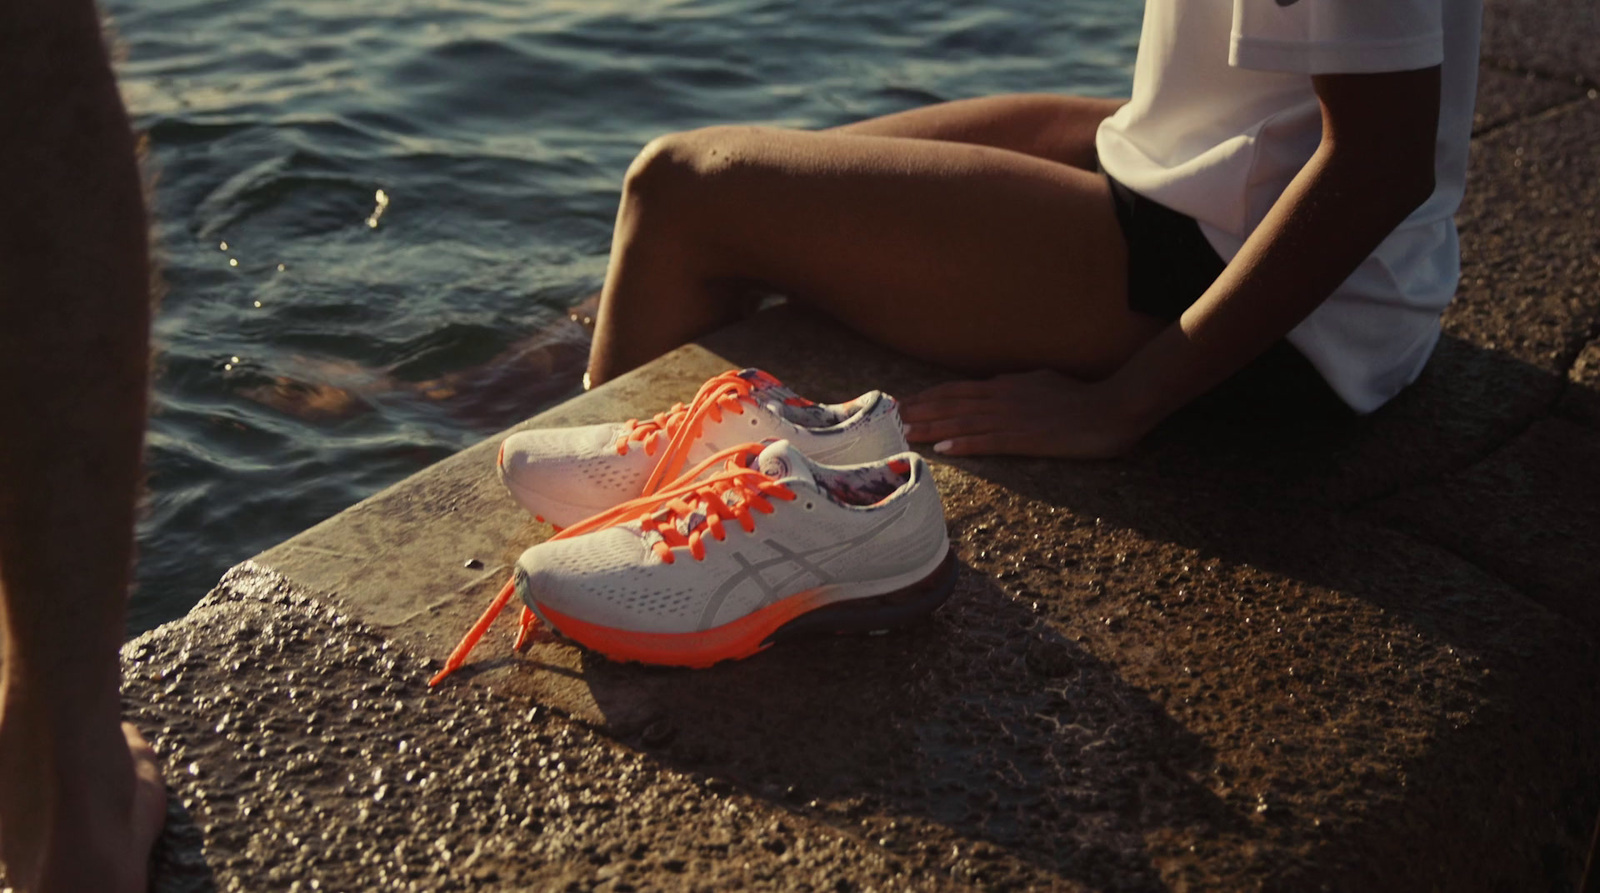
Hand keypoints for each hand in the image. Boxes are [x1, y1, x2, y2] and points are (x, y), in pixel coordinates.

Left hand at [898, 369, 1155, 458]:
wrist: (1111, 408)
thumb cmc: (1079, 396)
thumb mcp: (1041, 381)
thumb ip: (1014, 384)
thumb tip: (994, 384)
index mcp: (1006, 385)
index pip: (957, 390)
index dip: (929, 396)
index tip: (906, 402)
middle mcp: (1003, 398)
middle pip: (952, 404)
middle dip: (921, 411)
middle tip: (892, 418)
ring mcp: (1013, 418)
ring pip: (963, 422)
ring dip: (933, 428)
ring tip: (907, 433)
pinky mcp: (1027, 439)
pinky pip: (989, 442)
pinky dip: (964, 445)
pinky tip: (944, 450)